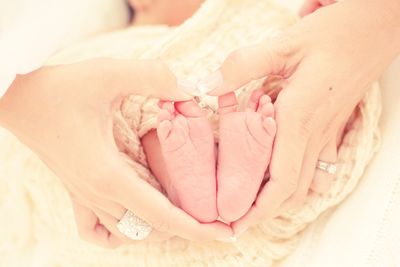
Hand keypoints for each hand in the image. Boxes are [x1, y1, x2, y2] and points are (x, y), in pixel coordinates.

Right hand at [0, 59, 232, 247]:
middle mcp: (98, 194)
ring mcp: (85, 196)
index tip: (224, 233)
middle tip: (213, 216)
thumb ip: (155, 77)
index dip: (196, 227)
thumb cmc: (60, 88)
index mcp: (109, 175)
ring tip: (182, 213)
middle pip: (150, 227)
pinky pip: (95, 230)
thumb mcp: (109, 74)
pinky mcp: (77, 191)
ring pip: (127, 232)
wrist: (20, 99)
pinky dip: (116, 233)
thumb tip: (190, 89)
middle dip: (186, 226)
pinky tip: (130, 219)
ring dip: (157, 227)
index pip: (162, 215)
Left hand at [205, 0, 399, 233]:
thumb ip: (241, 66)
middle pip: (291, 192)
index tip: (235, 222)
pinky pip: (315, 166)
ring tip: (253, 205)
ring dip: (279, 200)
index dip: (257, 209)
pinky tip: (278, 177)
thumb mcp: (283, 45)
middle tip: (237, 221)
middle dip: (264, 213)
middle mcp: (314, 133)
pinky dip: (295, 180)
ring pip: (305, 182)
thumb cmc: (334, 34)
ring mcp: (327, 132)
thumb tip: (205, 86)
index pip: (280, 181)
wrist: (377, 27)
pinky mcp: (334, 127)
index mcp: (298, 119)